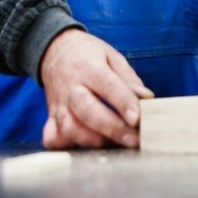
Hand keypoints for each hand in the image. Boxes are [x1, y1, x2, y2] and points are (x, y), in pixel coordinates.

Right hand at [39, 28, 153, 148]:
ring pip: (71, 129)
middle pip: (89, 112)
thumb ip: (128, 79)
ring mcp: (58, 104)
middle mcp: (70, 87)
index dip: (124, 103)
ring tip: (116, 144)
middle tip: (134, 140)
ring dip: (95, 141)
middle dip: (113, 129)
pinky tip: (86, 147)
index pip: (107, 86)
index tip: (138, 119)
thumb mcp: (112, 56)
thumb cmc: (88, 54)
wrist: (54, 50)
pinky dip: (67, 145)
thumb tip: (146, 99)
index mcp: (88, 67)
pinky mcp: (50, 117)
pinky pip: (55, 137)